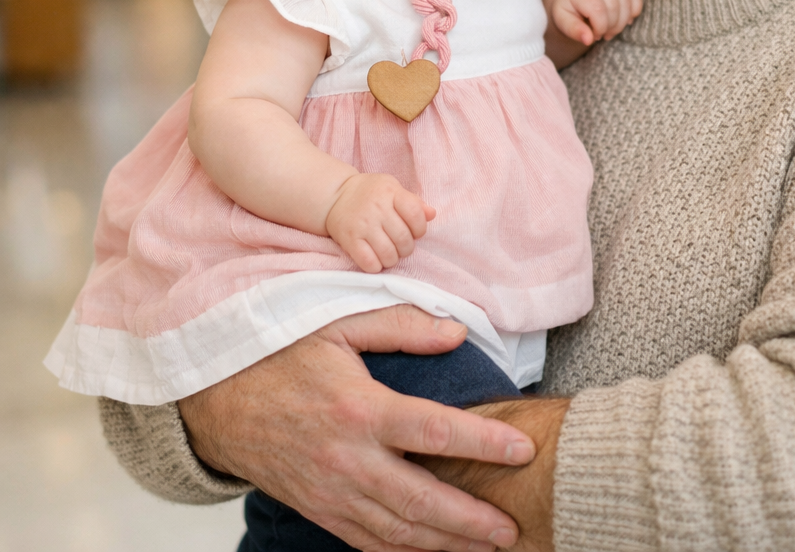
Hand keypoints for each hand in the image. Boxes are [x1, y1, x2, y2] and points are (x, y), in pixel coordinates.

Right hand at [179, 306, 535, 551]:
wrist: (214, 396)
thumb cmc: (279, 352)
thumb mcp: (338, 322)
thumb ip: (401, 326)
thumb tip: (457, 332)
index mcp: (359, 408)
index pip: (436, 431)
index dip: (485, 444)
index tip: (523, 451)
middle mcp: (347, 460)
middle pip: (423, 501)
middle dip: (472, 521)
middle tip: (512, 528)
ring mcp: (330, 492)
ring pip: (397, 532)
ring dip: (444, 546)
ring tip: (486, 550)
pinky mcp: (316, 509)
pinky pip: (365, 541)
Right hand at [327, 173, 436, 272]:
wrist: (336, 196)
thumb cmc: (371, 193)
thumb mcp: (393, 189)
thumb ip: (413, 202)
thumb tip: (432, 214)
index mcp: (390, 192)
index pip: (415, 214)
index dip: (420, 228)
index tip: (415, 231)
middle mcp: (377, 208)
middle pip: (404, 238)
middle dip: (407, 247)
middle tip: (401, 245)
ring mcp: (362, 225)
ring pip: (388, 254)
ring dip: (393, 259)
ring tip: (390, 253)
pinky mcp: (349, 240)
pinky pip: (369, 263)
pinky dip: (377, 266)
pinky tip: (376, 259)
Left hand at [551, 0, 642, 46]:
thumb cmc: (569, 9)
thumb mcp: (563, 21)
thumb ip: (574, 30)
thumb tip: (588, 40)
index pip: (598, 9)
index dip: (600, 28)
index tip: (594, 35)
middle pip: (614, 6)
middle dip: (611, 27)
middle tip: (603, 34)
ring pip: (627, 3)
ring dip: (622, 22)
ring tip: (610, 28)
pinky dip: (633, 12)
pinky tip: (622, 19)